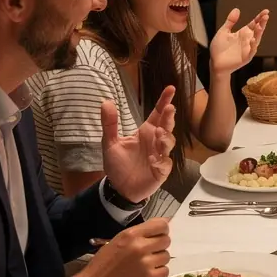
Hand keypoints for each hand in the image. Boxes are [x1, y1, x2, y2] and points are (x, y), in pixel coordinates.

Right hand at [74, 219, 170, 276]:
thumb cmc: (102, 266)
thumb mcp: (117, 242)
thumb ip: (137, 235)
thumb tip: (160, 227)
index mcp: (131, 235)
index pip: (161, 225)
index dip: (162, 230)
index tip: (158, 235)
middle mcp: (140, 247)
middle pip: (166, 240)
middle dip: (159, 246)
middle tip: (149, 253)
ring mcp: (146, 263)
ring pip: (166, 256)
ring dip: (158, 260)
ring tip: (145, 266)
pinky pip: (165, 271)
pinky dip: (158, 273)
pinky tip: (147, 275)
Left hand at [101, 87, 175, 202]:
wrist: (119, 188)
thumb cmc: (118, 165)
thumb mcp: (110, 143)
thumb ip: (110, 124)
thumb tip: (105, 102)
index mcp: (146, 132)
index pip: (157, 114)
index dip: (164, 101)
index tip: (171, 88)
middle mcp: (155, 142)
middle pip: (167, 126)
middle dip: (169, 117)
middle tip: (169, 109)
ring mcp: (160, 156)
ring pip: (169, 143)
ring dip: (166, 138)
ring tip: (159, 135)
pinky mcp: (161, 171)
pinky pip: (165, 164)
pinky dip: (161, 161)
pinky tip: (153, 161)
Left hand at [210, 7, 268, 75]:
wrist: (215, 63)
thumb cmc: (219, 48)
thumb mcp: (223, 31)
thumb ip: (230, 21)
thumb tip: (237, 9)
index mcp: (243, 33)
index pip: (254, 24)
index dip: (259, 18)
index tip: (265, 11)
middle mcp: (247, 40)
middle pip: (257, 30)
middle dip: (262, 23)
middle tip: (266, 16)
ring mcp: (247, 49)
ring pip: (256, 40)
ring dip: (259, 33)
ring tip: (260, 25)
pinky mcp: (246, 57)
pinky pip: (251, 51)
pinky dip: (253, 46)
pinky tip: (253, 40)